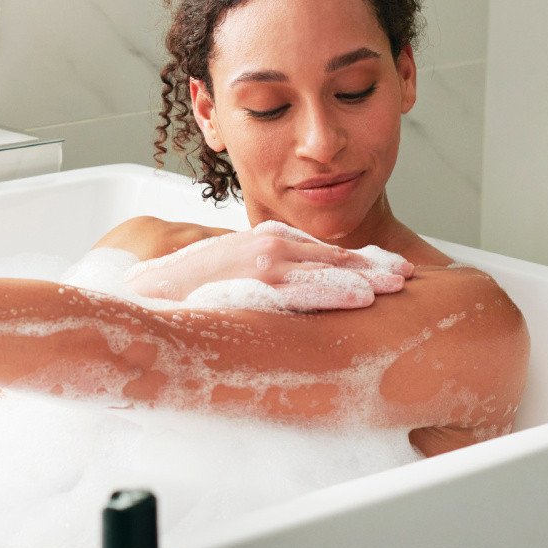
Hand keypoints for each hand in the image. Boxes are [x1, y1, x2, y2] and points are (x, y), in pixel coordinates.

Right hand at [122, 220, 411, 301]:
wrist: (140, 294)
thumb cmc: (183, 294)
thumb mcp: (231, 279)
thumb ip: (266, 284)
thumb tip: (291, 304)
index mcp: (264, 244)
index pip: (322, 251)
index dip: (360, 260)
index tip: (392, 270)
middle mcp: (265, 246)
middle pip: (331, 256)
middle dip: (372, 265)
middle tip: (408, 277)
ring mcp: (258, 262)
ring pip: (324, 268)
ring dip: (363, 277)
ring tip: (396, 287)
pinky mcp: (249, 281)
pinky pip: (301, 288)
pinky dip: (333, 291)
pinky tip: (360, 299)